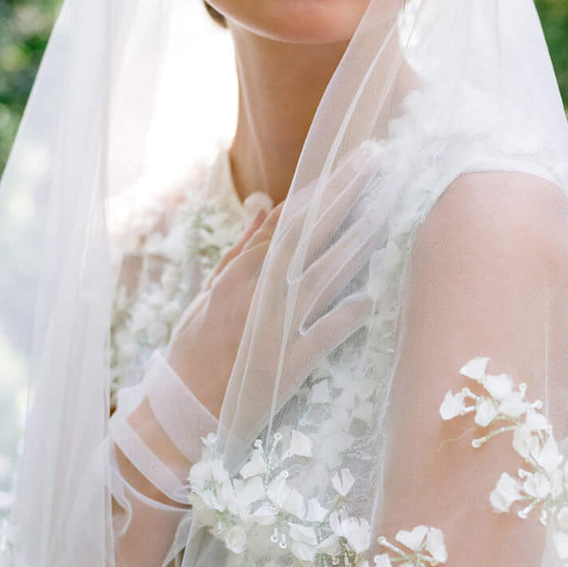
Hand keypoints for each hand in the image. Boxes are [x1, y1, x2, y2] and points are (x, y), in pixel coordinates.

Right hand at [165, 143, 385, 432]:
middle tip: (375, 160)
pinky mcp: (285, 364)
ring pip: (319, 275)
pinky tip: (371, 299)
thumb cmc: (196, 348)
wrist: (183, 407)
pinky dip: (344, 317)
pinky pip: (321, 336)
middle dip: (341, 194)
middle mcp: (256, 291)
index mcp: (238, 272)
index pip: (284, 219)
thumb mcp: (210, 292)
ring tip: (384, 212)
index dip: (318, 187)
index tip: (349, 160)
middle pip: (305, 232)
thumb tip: (261, 204)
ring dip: (352, 243)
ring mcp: (273, 326)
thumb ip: (240, 249)